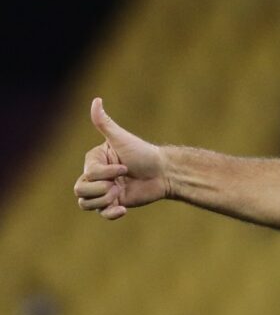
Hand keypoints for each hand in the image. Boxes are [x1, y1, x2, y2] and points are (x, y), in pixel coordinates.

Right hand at [74, 98, 169, 219]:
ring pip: (86, 204)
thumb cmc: (144, 153)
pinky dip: (110, 213)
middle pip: (80, 190)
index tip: (125, 168)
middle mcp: (95, 176)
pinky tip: (123, 209)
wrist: (164, 172)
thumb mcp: (122, 138)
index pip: (87, 174)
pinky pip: (101, 213)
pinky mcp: (114, 202)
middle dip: (100, 190)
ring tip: (120, 194)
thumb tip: (95, 100)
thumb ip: (105, 123)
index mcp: (94, 160)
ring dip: (104, 201)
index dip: (105, 174)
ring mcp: (104, 190)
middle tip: (118, 186)